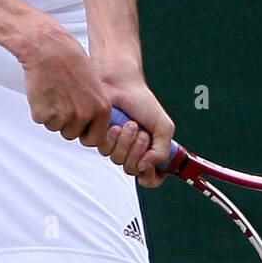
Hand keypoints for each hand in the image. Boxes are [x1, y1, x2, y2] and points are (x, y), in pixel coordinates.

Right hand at [20, 20, 110, 145]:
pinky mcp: (44, 114)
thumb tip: (89, 122)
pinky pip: (41, 120)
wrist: (49, 47)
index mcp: (101, 108)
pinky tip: (43, 91)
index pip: (95, 139)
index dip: (84, 133)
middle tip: (61, 100)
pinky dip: (39, 109)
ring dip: (52, 115)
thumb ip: (94, 107)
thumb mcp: (94, 85)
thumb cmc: (70, 59)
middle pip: (72, 134)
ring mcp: (64, 116)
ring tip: (53, 92)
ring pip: (55, 127)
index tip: (79, 127)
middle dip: (65, 122)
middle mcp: (84, 114)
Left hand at [95, 70, 173, 188]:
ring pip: (117, 160)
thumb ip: (163, 151)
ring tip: (130, 124)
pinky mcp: (98, 138)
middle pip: (133, 170)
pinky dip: (112, 137)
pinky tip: (115, 124)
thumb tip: (146, 167)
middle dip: (138, 151)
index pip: (151, 177)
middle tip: (141, 133)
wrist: (121, 84)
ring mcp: (114, 146)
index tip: (151, 171)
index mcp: (148, 150)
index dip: (151, 178)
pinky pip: (103, 149)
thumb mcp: (163, 127)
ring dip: (126, 142)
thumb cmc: (142, 102)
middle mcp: (131, 151)